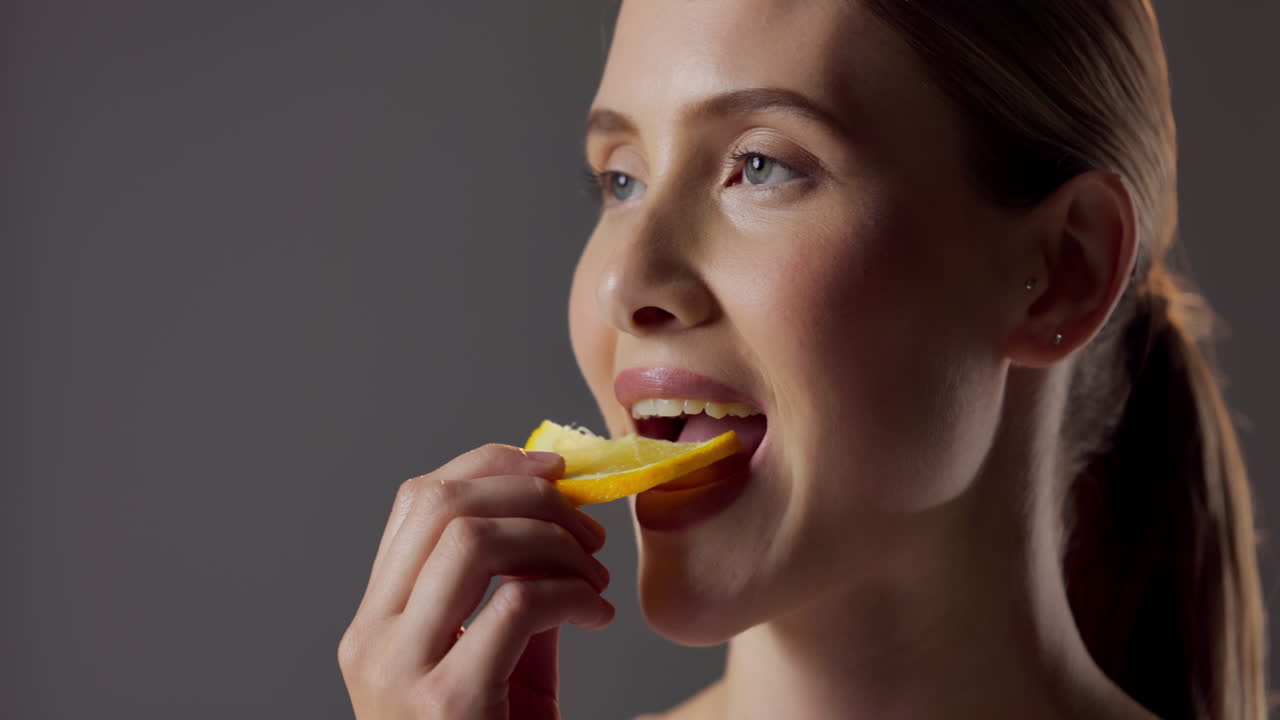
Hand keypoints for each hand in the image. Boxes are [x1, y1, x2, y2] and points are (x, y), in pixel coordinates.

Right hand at [338, 444, 613, 718]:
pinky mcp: (448, 706)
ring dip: (553, 539)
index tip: (555, 469)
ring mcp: (400, 672)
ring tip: (594, 572)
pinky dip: (572, 593)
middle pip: (440, 504)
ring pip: (470, 540)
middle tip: (588, 524)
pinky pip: (515, 605)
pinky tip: (598, 614)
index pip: (417, 500)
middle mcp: (372, 639)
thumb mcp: (495, 663)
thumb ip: (510, 593)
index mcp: (376, 620)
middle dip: (530, 494)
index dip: (491, 465)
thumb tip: (559, 514)